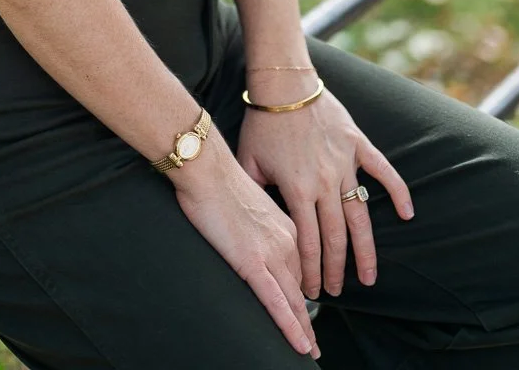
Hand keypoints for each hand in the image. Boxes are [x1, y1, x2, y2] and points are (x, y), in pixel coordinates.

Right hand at [171, 130, 320, 358]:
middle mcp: (286, 239)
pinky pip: (276, 302)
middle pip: (299, 286)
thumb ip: (255, 222)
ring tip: (309, 350)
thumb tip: (249, 236)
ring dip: (303, 330)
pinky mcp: (252, 262)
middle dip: (306, 317)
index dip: (301, 291)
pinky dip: (290, 327)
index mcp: (285, 224)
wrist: (206, 168)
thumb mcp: (247, 202)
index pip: (298, 266)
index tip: (304, 308)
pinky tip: (300, 344)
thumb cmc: (217, 180)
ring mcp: (271, 252)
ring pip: (293, 300)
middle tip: (312, 341)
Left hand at [235, 81, 414, 298]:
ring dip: (365, 249)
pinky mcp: (357, 144)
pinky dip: (397, 191)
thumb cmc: (263, 122)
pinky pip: (382, 170)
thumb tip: (258, 224)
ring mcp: (344, 163)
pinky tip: (408, 214)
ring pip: (360, 215)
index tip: (313, 291)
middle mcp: (324, 181)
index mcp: (297, 189)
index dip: (311, 270)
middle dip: (336, 269)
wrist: (284, 85)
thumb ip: (256, 193)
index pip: (308, 242)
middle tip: (336, 292)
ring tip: (370, 277)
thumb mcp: (250, 161)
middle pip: (335, 237)